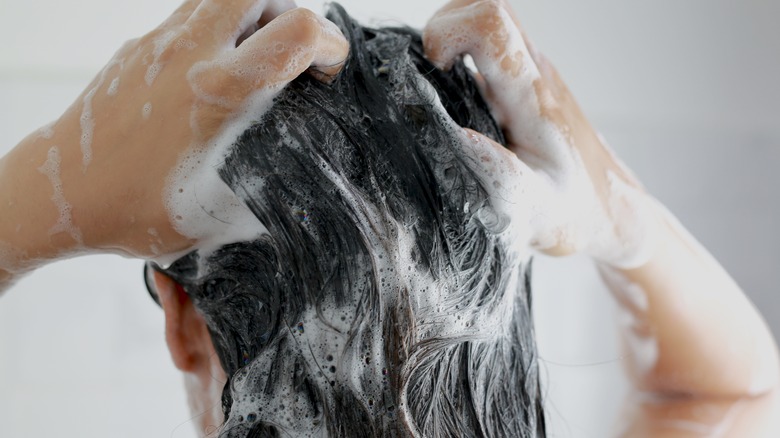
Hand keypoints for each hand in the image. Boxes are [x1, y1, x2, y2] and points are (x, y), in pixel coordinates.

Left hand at [1, 0, 348, 266]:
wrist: (59, 194)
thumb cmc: (134, 209)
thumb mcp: (221, 215)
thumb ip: (271, 192)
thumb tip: (300, 186)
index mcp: (220, 92)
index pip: (298, 31)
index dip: (330, 44)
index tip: (327, 69)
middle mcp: (190, 54)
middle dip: (288, 12)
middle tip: (290, 53)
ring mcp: (158, 44)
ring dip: (249, 20)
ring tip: (251, 65)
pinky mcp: (136, 48)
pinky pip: (188, 21)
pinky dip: (214, 37)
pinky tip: (207, 83)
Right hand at [424, 0, 656, 267]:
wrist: (610, 208)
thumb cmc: (575, 211)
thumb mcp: (536, 211)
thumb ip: (500, 179)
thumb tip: (458, 137)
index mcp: (532, 95)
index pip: (490, 24)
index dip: (447, 34)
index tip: (434, 74)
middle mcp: (533, 74)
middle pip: (487, 9)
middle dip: (443, 32)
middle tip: (430, 80)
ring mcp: (530, 76)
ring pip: (486, 27)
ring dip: (451, 47)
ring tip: (436, 95)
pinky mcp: (522, 86)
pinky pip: (486, 52)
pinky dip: (458, 66)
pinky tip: (452, 109)